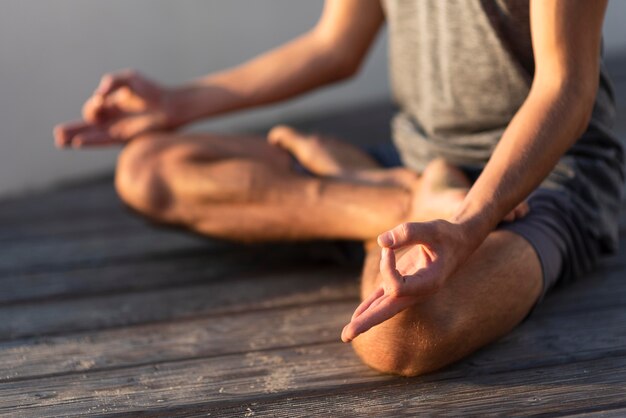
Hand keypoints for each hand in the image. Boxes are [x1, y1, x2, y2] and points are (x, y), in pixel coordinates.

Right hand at [54, 70, 174, 147]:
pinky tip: (77, 142)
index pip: (93, 109)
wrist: (169, 105)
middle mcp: (112, 119)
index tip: (101, 101)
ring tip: (59, 141)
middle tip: (57, 134)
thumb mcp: (128, 79)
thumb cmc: (151, 90)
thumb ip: (112, 82)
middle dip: (72, 129)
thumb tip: (99, 94)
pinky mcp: (124, 137)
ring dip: (76, 137)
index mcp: (111, 105)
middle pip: (87, 126)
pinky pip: (103, 141)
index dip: (93, 107)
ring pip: (91, 135)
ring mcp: (117, 129)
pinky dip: (90, 141)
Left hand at [341, 219, 479, 341]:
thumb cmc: (447, 235)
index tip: (389, 247)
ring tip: (346, 336)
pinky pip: (383, 298)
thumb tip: (381, 241)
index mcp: (428, 284)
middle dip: (366, 322)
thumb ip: (408, 232)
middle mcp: (417, 292)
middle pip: (388, 311)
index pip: (397, 287)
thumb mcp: (432, 228)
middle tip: (346, 336)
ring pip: (383, 308)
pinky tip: (357, 317)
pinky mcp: (402, 282)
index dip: (387, 267)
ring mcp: (408, 289)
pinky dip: (370, 306)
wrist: (458, 242)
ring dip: (364, 320)